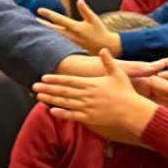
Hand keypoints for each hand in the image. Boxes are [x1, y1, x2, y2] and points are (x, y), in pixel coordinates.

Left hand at [33, 49, 160, 145]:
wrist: (133, 112)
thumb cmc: (126, 92)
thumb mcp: (118, 73)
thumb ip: (108, 61)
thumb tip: (103, 48)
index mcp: (91, 84)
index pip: (69, 80)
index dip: (55, 79)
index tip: (44, 77)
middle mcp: (87, 96)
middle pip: (63, 91)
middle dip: (47, 88)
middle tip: (34, 86)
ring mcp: (87, 108)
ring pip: (65, 103)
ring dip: (51, 99)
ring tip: (38, 96)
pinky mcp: (90, 119)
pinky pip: (73, 116)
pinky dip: (62, 113)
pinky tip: (52, 111)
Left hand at [38, 0, 120, 55]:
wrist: (106, 47)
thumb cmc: (100, 31)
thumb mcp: (94, 19)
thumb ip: (85, 10)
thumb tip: (79, 0)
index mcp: (75, 27)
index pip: (58, 19)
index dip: (48, 14)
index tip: (39, 9)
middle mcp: (70, 36)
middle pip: (52, 29)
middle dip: (42, 24)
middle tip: (34, 19)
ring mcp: (70, 43)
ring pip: (55, 36)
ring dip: (46, 31)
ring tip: (38, 27)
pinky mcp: (71, 48)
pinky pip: (59, 43)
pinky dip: (52, 39)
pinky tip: (47, 37)